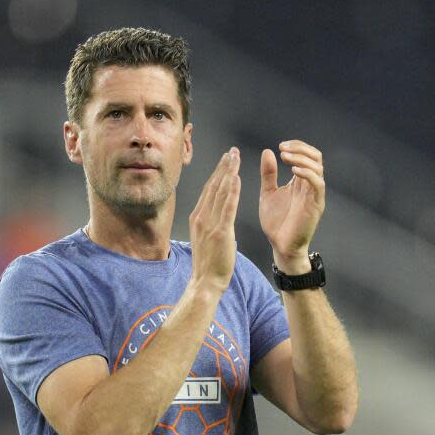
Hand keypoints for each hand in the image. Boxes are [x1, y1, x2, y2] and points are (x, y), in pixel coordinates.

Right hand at [188, 147, 241, 293]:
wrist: (205, 283)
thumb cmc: (208, 265)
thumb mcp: (205, 239)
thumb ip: (210, 225)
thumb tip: (218, 217)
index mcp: (197, 218)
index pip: (208, 190)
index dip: (217, 173)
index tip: (225, 160)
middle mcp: (201, 217)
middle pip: (213, 186)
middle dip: (223, 167)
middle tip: (231, 151)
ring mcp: (209, 224)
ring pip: (220, 192)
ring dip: (228, 173)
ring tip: (235, 158)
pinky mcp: (220, 232)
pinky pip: (227, 207)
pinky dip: (232, 191)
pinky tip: (236, 178)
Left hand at [259, 140, 324, 271]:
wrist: (280, 245)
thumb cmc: (276, 221)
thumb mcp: (268, 193)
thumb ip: (269, 173)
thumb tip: (267, 151)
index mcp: (299, 181)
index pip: (307, 155)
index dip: (297, 146)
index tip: (280, 146)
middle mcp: (309, 185)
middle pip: (316, 157)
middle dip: (300, 149)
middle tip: (283, 149)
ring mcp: (314, 194)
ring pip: (318, 168)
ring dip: (302, 158)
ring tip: (285, 157)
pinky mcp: (316, 205)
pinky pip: (318, 184)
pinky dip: (307, 174)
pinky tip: (293, 171)